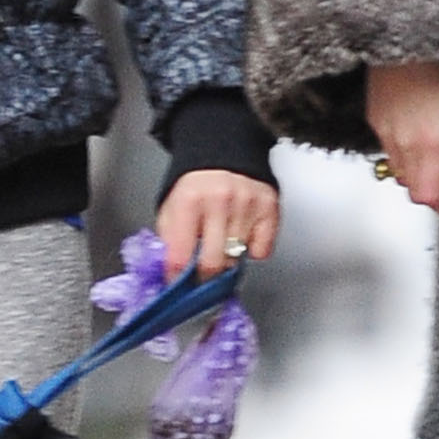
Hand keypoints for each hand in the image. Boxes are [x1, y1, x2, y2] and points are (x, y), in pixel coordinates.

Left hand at [157, 168, 279, 278]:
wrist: (222, 150)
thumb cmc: (195, 185)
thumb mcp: (170, 209)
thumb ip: (170, 241)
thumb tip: (173, 277)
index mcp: (188, 201)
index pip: (180, 257)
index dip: (177, 279)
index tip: (178, 288)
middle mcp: (219, 201)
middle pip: (212, 264)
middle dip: (205, 277)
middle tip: (201, 275)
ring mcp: (246, 204)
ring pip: (237, 259)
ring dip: (228, 260)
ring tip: (220, 243)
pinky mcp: (269, 208)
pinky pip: (262, 250)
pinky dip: (252, 250)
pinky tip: (242, 235)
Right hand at [366, 58, 438, 216]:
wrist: (407, 39)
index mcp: (433, 143)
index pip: (429, 194)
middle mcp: (405, 144)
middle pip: (412, 187)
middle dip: (429, 190)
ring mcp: (386, 133)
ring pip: (398, 171)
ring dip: (414, 173)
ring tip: (432, 157)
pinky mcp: (375, 121)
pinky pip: (387, 150)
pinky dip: (401, 154)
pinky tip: (414, 136)